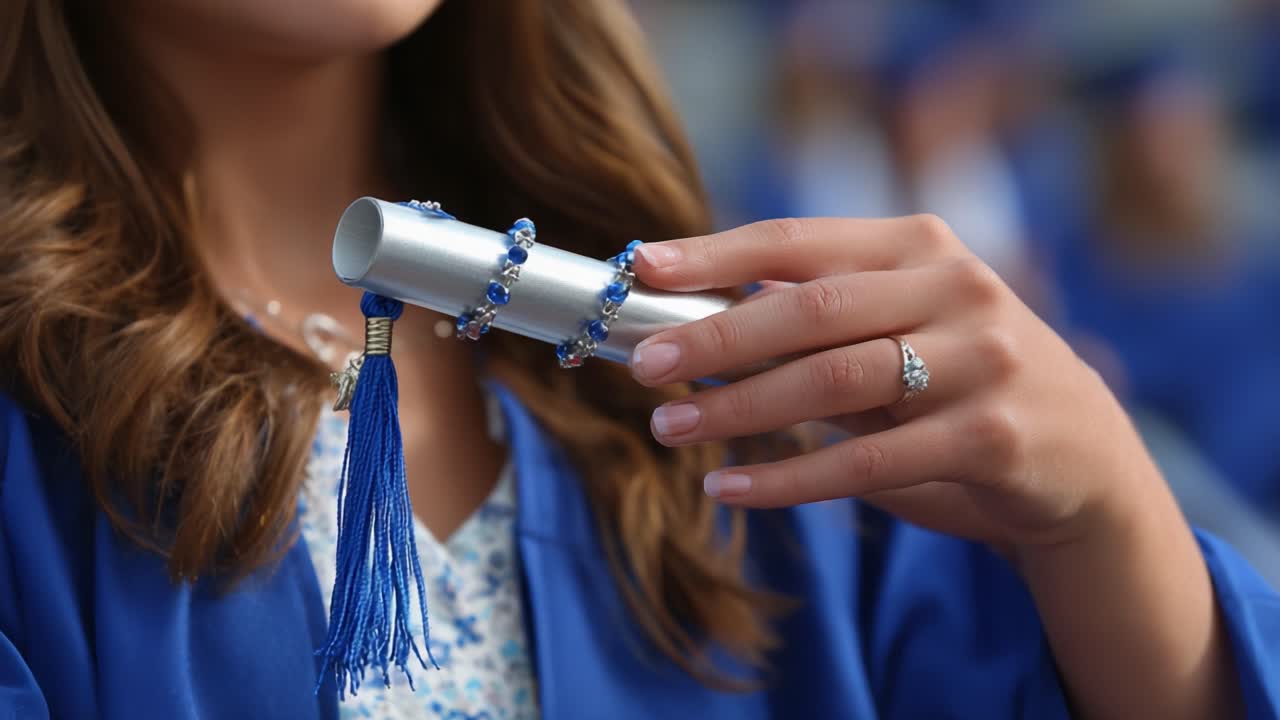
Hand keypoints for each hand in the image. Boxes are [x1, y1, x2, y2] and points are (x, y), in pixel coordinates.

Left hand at [630, 216, 1164, 550]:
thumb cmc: (961, 386)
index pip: (800, 240)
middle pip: (811, 309)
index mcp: (920, 247)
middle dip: (716, 337)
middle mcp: (957, 289)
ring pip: (835, 382)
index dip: (714, 252)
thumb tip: (696, 320)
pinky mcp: (994, 437)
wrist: (1084, 460)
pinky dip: (789, 477)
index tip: (641, 267)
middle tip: (644, 365)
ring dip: (739, 408)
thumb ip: (818, 322)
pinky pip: (869, 463)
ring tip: (670, 428)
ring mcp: (982, 361)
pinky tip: (729, 486)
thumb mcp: (900, 330)